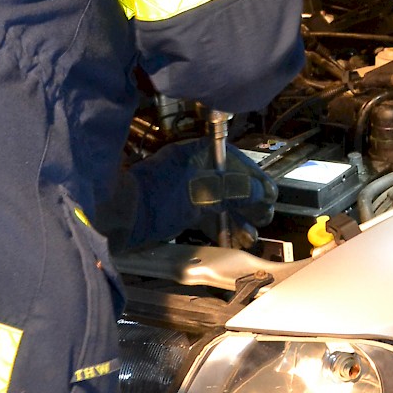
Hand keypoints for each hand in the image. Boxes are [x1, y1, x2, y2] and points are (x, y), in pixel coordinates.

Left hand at [128, 137, 274, 249]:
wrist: (120, 217)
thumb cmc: (158, 197)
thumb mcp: (202, 193)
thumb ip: (235, 191)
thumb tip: (263, 193)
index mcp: (198, 154)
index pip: (236, 162)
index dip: (256, 179)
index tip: (271, 195)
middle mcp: (194, 168)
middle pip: (231, 183)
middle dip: (250, 202)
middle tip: (266, 217)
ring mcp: (186, 190)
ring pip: (220, 202)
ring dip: (238, 218)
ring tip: (252, 234)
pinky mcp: (179, 210)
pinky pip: (207, 215)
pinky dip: (221, 226)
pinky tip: (234, 238)